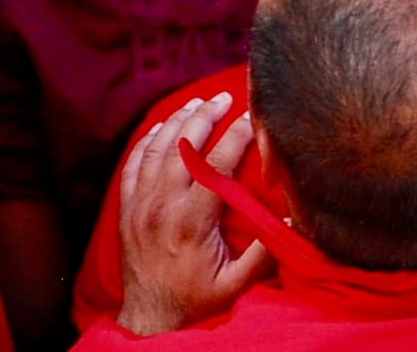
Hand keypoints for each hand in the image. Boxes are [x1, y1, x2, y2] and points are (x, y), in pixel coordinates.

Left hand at [113, 95, 270, 338]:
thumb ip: (263, 253)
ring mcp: (139, 204)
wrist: (150, 318)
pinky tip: (162, 127)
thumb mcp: (235, 285)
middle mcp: (161, 206)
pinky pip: (133, 163)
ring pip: (156, 149)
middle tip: (223, 97)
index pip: (215, 165)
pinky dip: (147, 140)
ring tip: (197, 103)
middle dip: (204, 116)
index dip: (235, 135)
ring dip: (176, 121)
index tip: (251, 116)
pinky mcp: (126, 208)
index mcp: (190, 221)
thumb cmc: (196, 301)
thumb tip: (290, 218)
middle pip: (182, 146)